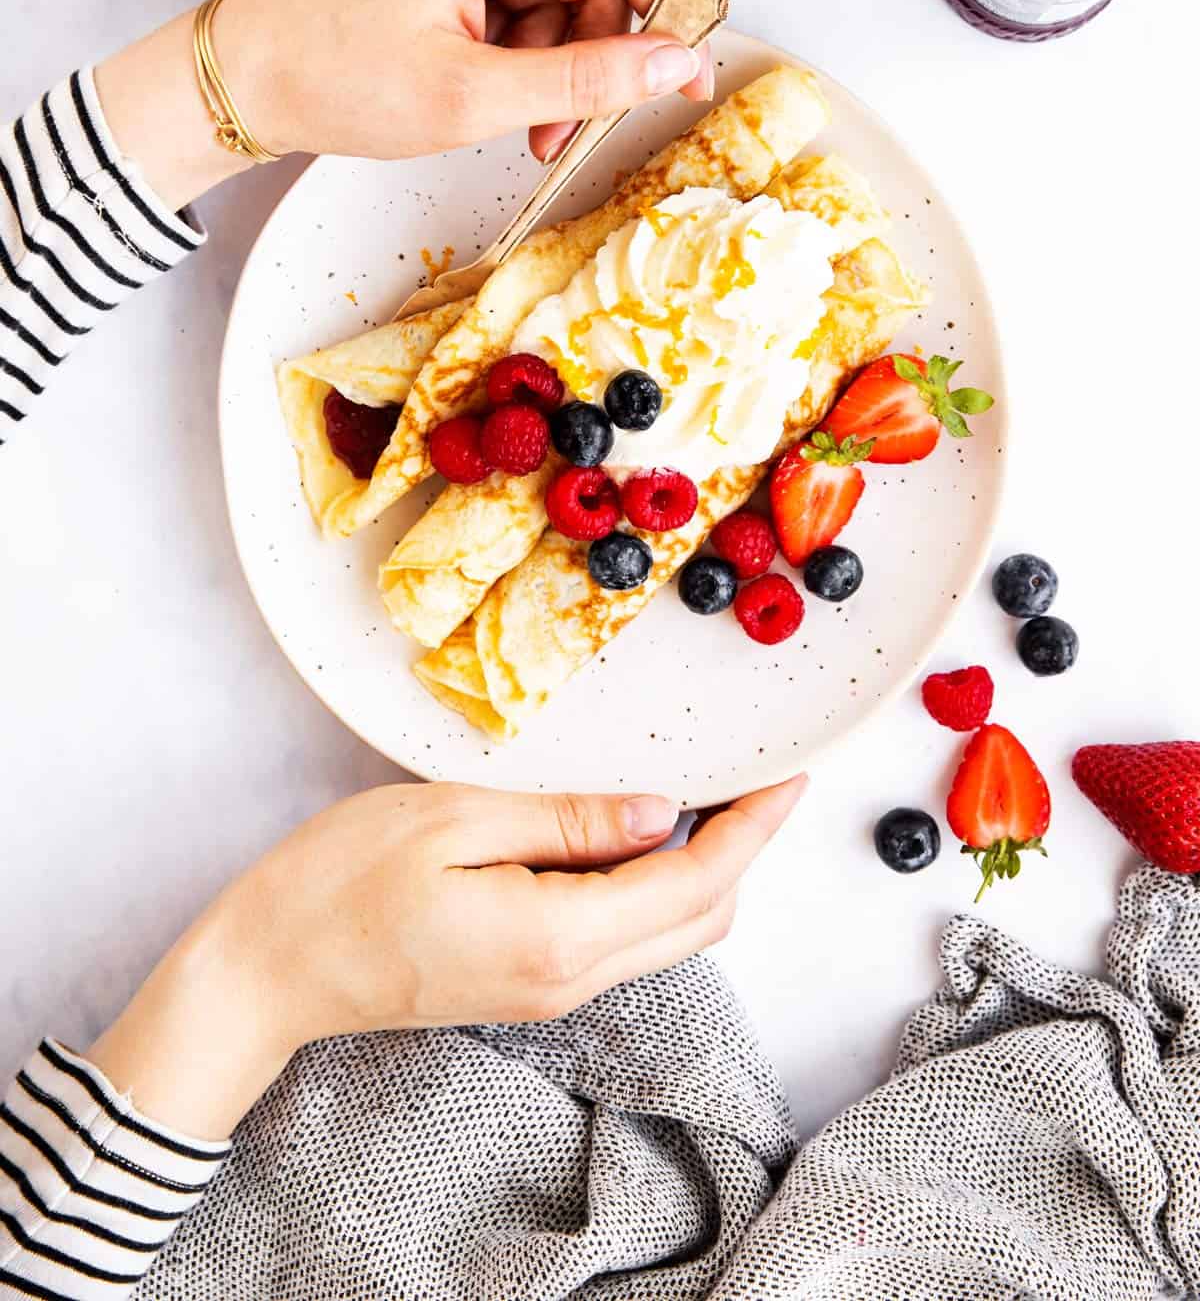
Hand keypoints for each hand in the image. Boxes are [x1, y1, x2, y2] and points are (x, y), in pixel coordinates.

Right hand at [88, 776, 804, 1139]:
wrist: (270, 971)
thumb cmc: (341, 883)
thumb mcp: (454, 820)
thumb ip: (568, 820)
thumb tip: (661, 812)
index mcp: (559, 938)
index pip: (695, 884)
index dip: (753, 829)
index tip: (790, 778)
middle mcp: (570, 981)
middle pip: (700, 921)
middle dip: (744, 850)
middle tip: (761, 777)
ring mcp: (550, 992)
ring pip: (667, 934)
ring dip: (703, 870)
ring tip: (711, 792)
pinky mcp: (528, 986)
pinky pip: (621, 938)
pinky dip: (653, 887)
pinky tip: (639, 832)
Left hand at [95, 0, 713, 209]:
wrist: (238, 78)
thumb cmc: (329, 76)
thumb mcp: (473, 94)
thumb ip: (589, 79)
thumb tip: (678, 68)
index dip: (668, 7)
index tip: (683, 75)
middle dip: (599, 52)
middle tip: (576, 128)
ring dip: (560, 60)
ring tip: (525, 126)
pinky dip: (523, 47)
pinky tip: (500, 96)